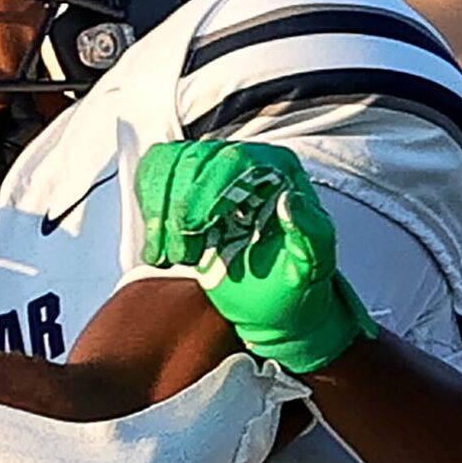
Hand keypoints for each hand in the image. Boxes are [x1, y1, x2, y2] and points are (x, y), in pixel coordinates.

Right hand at [135, 140, 377, 373]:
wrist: (274, 303)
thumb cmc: (295, 284)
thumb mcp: (312, 264)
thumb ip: (311, 233)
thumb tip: (291, 201)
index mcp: (279, 170)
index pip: (235, 160)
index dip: (207, 191)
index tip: (195, 227)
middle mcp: (245, 163)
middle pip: (194, 159)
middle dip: (179, 206)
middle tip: (184, 253)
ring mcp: (213, 174)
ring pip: (169, 165)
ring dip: (159, 211)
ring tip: (171, 255)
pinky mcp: (187, 189)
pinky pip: (156, 177)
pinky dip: (149, 208)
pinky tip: (156, 242)